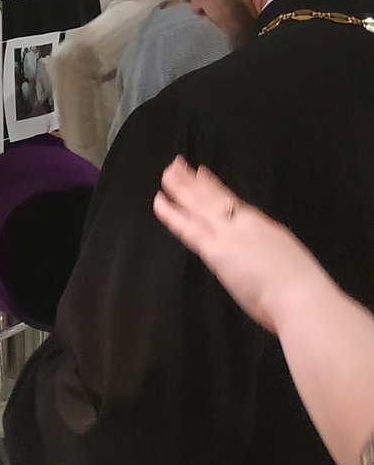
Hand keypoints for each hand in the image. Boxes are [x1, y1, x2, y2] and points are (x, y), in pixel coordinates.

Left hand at [153, 158, 329, 335]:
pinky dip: (172, 214)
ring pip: (198, 206)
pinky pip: (188, 229)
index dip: (213, 186)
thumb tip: (257, 254)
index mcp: (263, 227)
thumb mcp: (288, 257)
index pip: (232, 202)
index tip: (201, 174)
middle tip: (176, 165)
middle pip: (212, 198)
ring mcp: (227, 236)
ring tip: (166, 174)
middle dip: (192, 181)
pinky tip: (160, 202)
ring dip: (179, 188)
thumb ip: (268, 250)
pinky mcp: (215, 251)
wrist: (302, 298)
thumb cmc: (303, 287)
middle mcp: (243, 225)